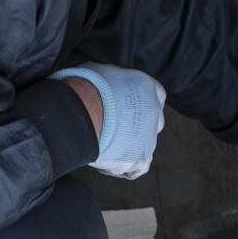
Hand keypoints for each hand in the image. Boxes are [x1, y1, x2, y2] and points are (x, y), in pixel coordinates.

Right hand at [52, 64, 166, 179]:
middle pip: (151, 121)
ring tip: (103, 146)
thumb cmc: (85, 88)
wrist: (82, 112)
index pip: (154, 94)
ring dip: (126, 147)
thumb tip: (103, 81)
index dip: (139, 101)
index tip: (124, 105)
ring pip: (142, 145)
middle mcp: (155, 112)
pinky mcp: (141, 158)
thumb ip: (112, 79)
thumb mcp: (101, 70)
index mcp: (148, 87)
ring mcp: (150, 137)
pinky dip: (123, 167)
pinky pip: (137, 168)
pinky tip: (108, 162)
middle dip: (136, 125)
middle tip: (113, 127)